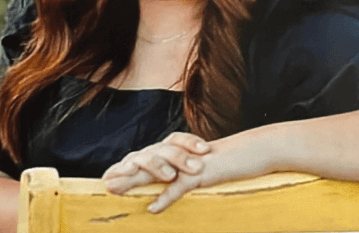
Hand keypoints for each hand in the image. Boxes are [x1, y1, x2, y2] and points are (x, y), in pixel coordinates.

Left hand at [103, 129, 273, 213]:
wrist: (253, 150)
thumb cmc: (229, 162)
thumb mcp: (203, 170)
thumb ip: (184, 177)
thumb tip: (165, 192)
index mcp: (179, 154)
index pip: (149, 159)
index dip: (129, 168)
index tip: (109, 177)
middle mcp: (182, 155)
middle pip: (147, 161)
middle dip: (124, 172)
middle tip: (105, 182)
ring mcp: (191, 162)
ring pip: (158, 170)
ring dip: (136, 180)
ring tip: (118, 190)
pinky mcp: (204, 172)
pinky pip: (182, 186)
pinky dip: (167, 197)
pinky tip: (153, 208)